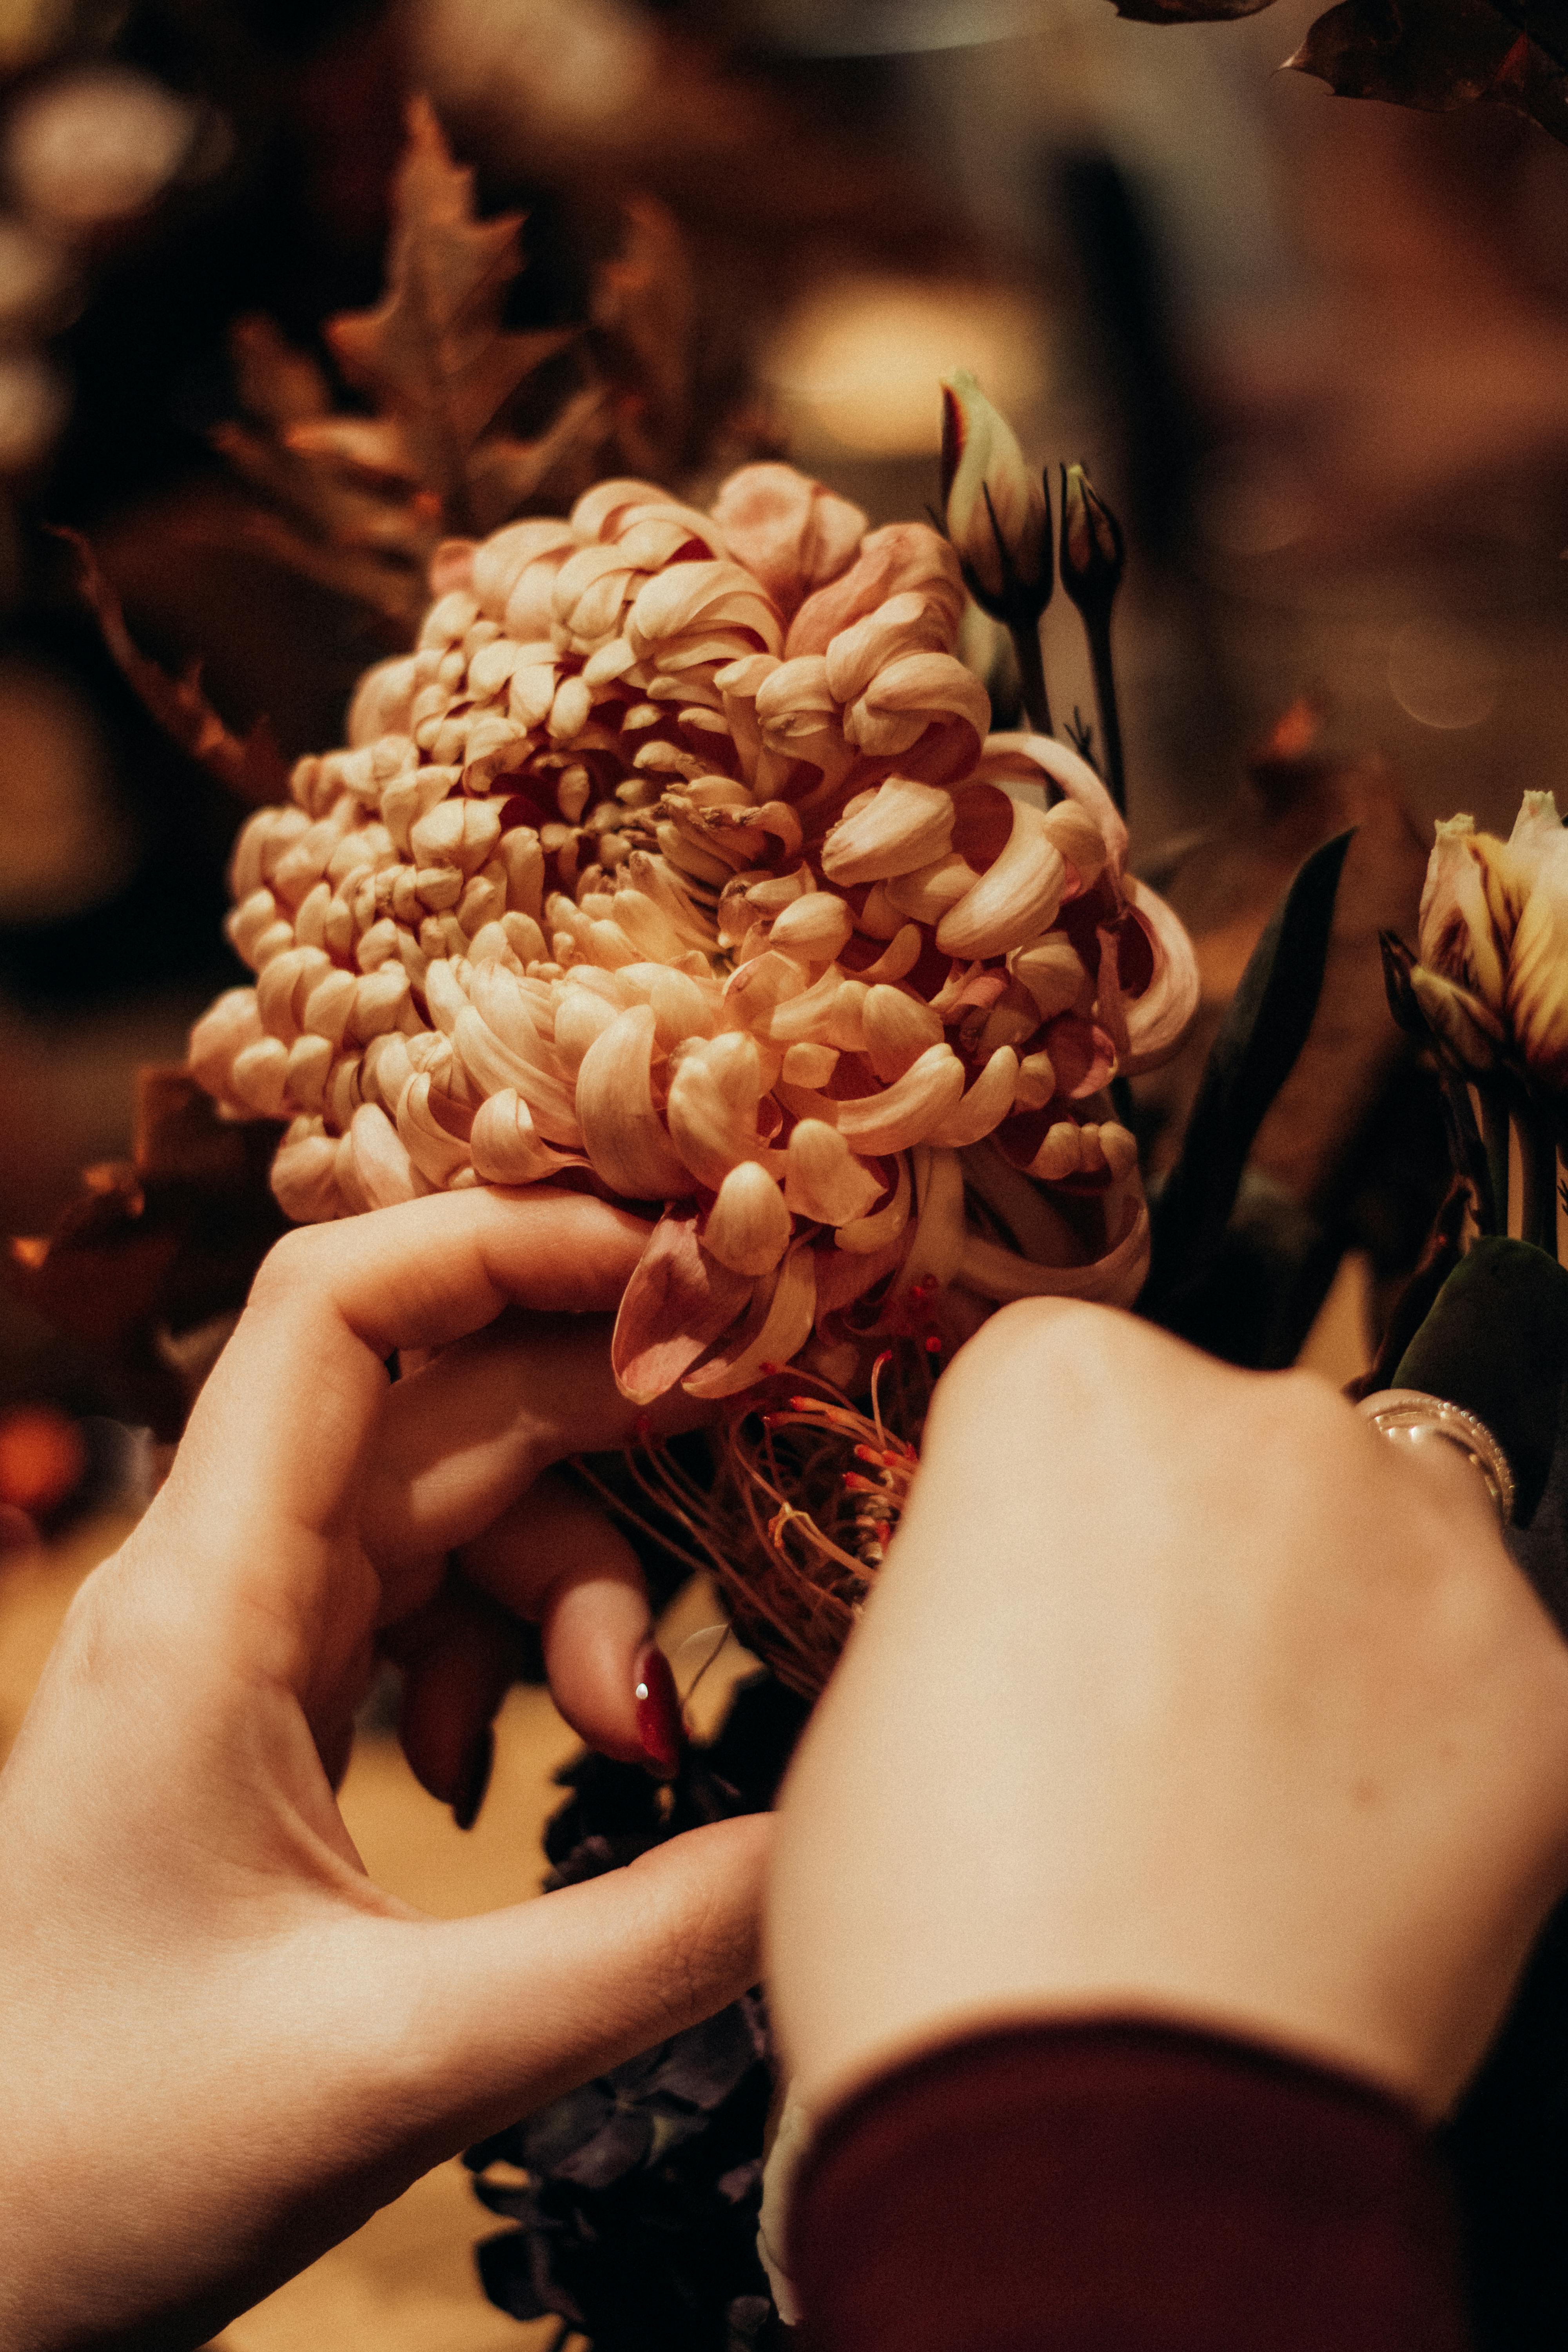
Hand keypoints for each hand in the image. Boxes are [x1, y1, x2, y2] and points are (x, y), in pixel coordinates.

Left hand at [0, 1189, 766, 2351]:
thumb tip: (836, 1839)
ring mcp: (244, 1639)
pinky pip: (431, 1604)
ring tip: (626, 1735)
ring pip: (459, 1508)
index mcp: (205, 1605)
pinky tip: (515, 1766)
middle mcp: (219, 1583)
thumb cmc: (96, 2163)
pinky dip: (515, 1654)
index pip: (341, 1305)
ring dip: (579, 1585)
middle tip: (765, 1439)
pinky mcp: (271, 1705)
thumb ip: (640, 1946)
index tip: (684, 1265)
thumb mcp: (396, 2065)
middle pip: (445, 1399)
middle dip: (612, 1411)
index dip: (512, 1235)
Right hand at [769, 1300, 1567, 2125]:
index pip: (1073, 1386)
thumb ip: (978, 1609)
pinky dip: (1439, 1754)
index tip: (1048, 1606)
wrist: (1087, 2123)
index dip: (1053, 1514)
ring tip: (1268, 1796)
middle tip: (1160, 1717)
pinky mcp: (1544, 1686)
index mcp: (1070, 1387)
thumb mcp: (880, 1703)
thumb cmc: (943, 1918)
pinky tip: (1356, 1860)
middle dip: (1211, 1556)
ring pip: (1388, 1542)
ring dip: (1341, 1629)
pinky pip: (1484, 1680)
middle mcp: (1262, 1421)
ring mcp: (1422, 1545)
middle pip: (1242, 1448)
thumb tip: (993, 1663)